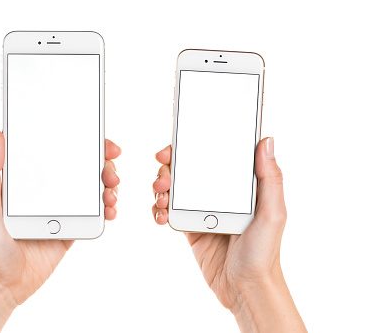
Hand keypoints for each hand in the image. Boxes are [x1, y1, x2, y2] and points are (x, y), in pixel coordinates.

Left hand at [0, 130, 120, 331]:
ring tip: (110, 194)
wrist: (1, 283)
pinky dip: (107, 208)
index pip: (57, 150)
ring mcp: (62, 208)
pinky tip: (109, 210)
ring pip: (93, 187)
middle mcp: (48, 189)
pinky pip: (95, 213)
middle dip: (103, 161)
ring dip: (109, 185)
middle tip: (110, 169)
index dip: (81, 139)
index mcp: (29, 178)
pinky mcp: (71, 227)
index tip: (97, 137)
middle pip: (83, 165)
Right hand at [152, 138, 305, 331]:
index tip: (177, 144)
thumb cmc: (264, 253)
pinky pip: (169, 211)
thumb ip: (270, 179)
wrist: (244, 288)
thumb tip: (266, 142)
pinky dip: (159, 209)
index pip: (212, 156)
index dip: (192, 145)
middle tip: (164, 174)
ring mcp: (201, 209)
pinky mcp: (189, 226)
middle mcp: (217, 194)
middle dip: (169, 166)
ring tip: (161, 196)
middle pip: (187, 168)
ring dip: (161, 186)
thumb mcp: (273, 214)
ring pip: (173, 187)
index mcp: (237, 186)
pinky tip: (160, 214)